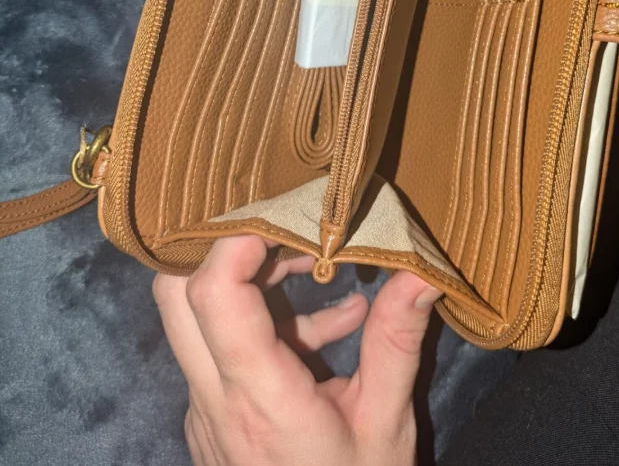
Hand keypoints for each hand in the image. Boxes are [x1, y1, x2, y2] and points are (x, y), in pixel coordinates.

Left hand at [153, 235, 441, 465]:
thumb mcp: (387, 424)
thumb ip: (397, 342)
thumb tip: (421, 272)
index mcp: (261, 400)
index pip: (213, 299)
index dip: (234, 242)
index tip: (282, 216)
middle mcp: (216, 400)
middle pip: (174, 296)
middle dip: (221, 245)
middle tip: (281, 225)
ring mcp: (206, 409)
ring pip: (192, 318)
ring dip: (247, 279)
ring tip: (316, 265)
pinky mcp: (213, 415)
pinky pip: (220, 350)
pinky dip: (263, 322)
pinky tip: (332, 326)